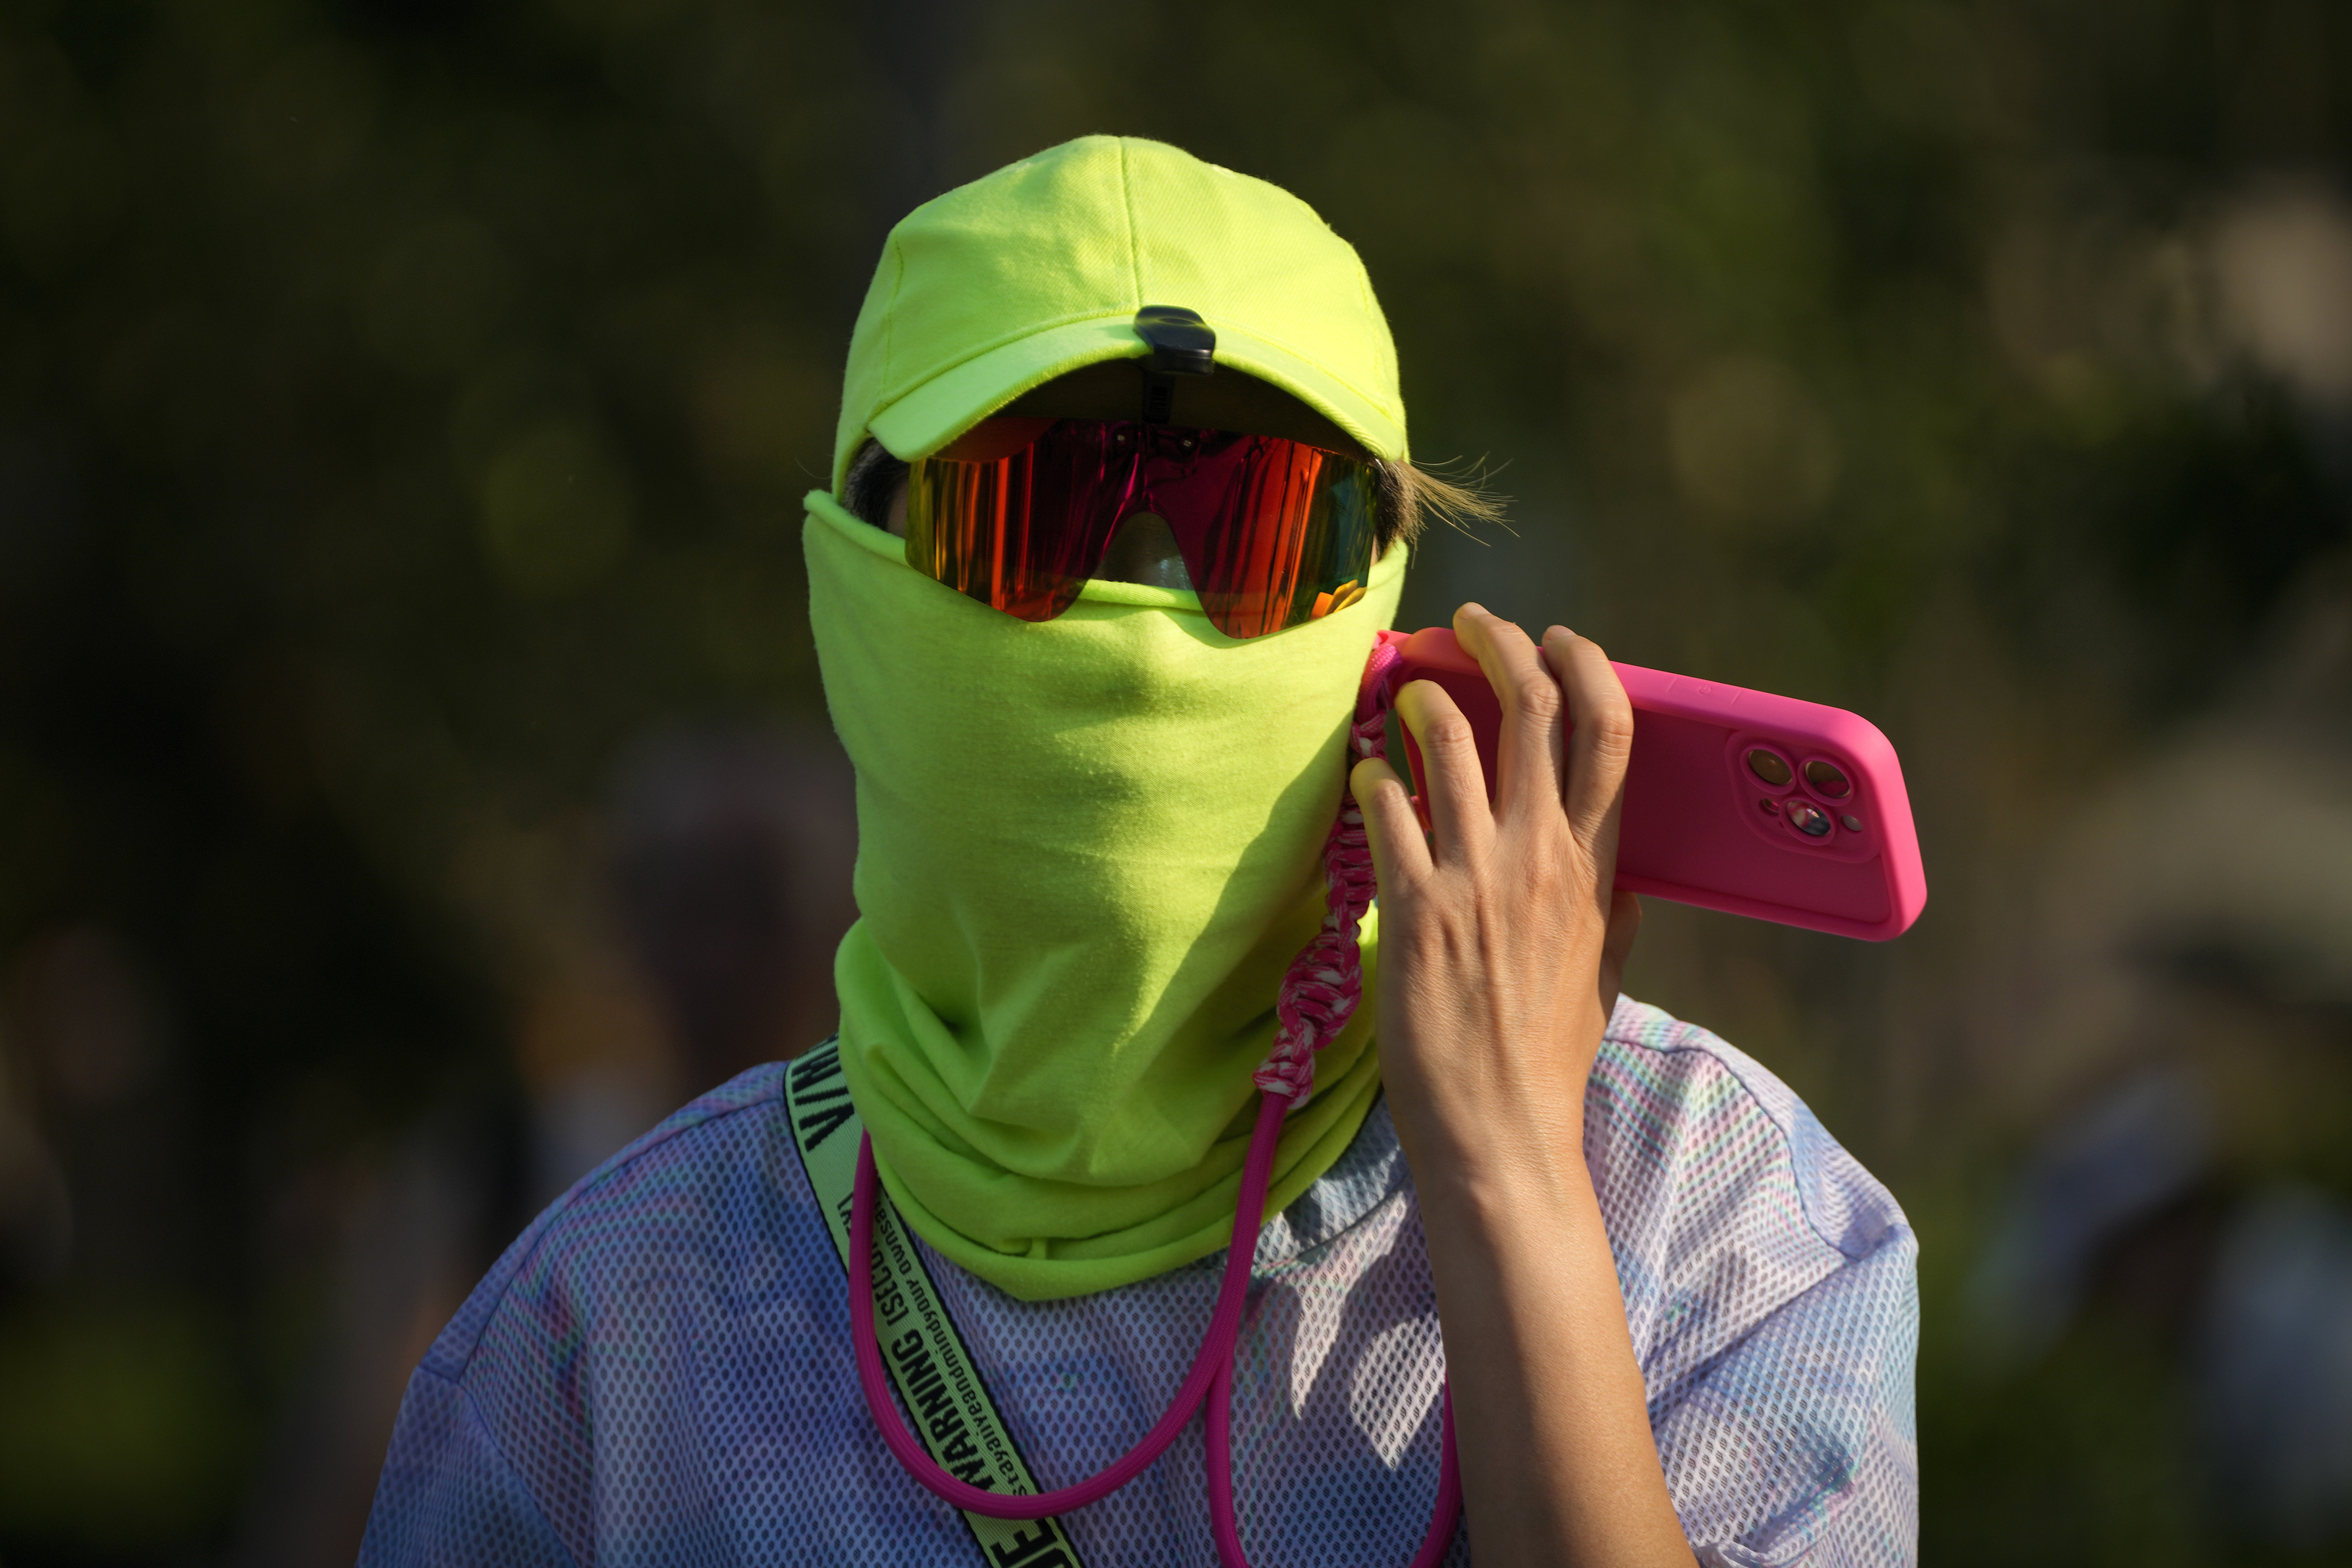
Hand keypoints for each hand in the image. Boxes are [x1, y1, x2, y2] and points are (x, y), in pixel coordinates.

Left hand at [1353, 604, 1639, 1185]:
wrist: (1501, 1130)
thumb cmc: (1549, 1059)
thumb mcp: (1606, 978)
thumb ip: (1616, 917)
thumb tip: (1629, 880)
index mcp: (1600, 867)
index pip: (1612, 733)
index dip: (1587, 666)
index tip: (1560, 637)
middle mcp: (1544, 858)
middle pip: (1534, 708)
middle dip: (1501, 644)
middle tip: (1471, 623)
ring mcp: (1479, 879)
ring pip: (1454, 741)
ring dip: (1424, 699)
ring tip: (1407, 692)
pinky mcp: (1416, 909)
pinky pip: (1388, 808)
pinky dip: (1373, 777)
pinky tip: (1364, 776)